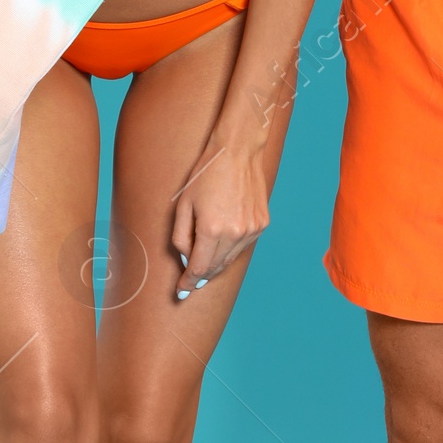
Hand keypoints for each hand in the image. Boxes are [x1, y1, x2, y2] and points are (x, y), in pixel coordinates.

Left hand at [170, 138, 269, 299]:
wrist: (237, 152)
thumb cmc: (205, 174)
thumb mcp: (183, 204)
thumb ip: (181, 237)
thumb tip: (187, 259)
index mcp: (212, 229)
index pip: (198, 268)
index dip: (188, 282)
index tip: (181, 290)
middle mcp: (234, 233)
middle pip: (215, 268)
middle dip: (201, 275)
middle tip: (190, 281)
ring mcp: (251, 230)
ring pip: (230, 259)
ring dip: (216, 263)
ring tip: (204, 260)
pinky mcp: (261, 224)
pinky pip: (242, 245)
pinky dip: (230, 248)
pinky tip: (222, 239)